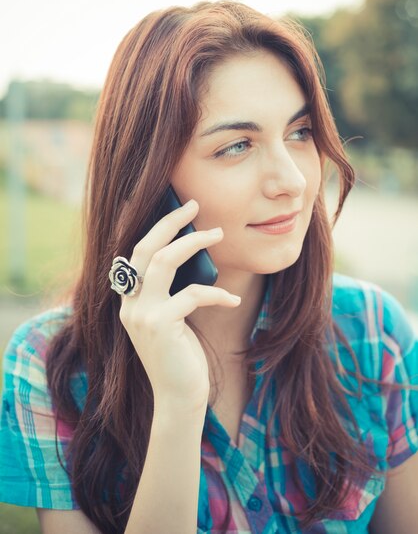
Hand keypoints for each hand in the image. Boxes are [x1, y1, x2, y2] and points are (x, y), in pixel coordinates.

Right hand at [118, 199, 240, 413]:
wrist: (179, 397)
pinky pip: (191, 295)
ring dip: (193, 243)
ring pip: (163, 262)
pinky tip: (232, 298)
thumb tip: (194, 253)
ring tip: (218, 233)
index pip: (136, 252)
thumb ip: (172, 290)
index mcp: (130, 299)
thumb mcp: (173, 317)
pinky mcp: (159, 325)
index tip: (176, 209)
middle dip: (170, 222)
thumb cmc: (182, 355)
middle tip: (194, 204)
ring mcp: (141, 313)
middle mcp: (129, 303)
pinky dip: (216, 293)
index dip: (154, 227)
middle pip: (145, 248)